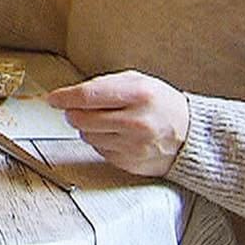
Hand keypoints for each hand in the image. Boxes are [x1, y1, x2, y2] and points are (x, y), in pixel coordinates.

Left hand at [45, 70, 189, 176]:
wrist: (191, 135)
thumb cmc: (161, 104)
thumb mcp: (138, 82)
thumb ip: (104, 85)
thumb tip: (69, 96)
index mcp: (138, 94)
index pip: (88, 96)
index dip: (65, 97)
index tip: (54, 99)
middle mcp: (136, 121)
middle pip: (81, 119)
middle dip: (73, 113)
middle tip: (79, 109)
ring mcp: (133, 145)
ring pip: (87, 136)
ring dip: (88, 128)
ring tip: (107, 121)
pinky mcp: (130, 162)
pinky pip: (99, 150)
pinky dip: (101, 142)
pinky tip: (117, 135)